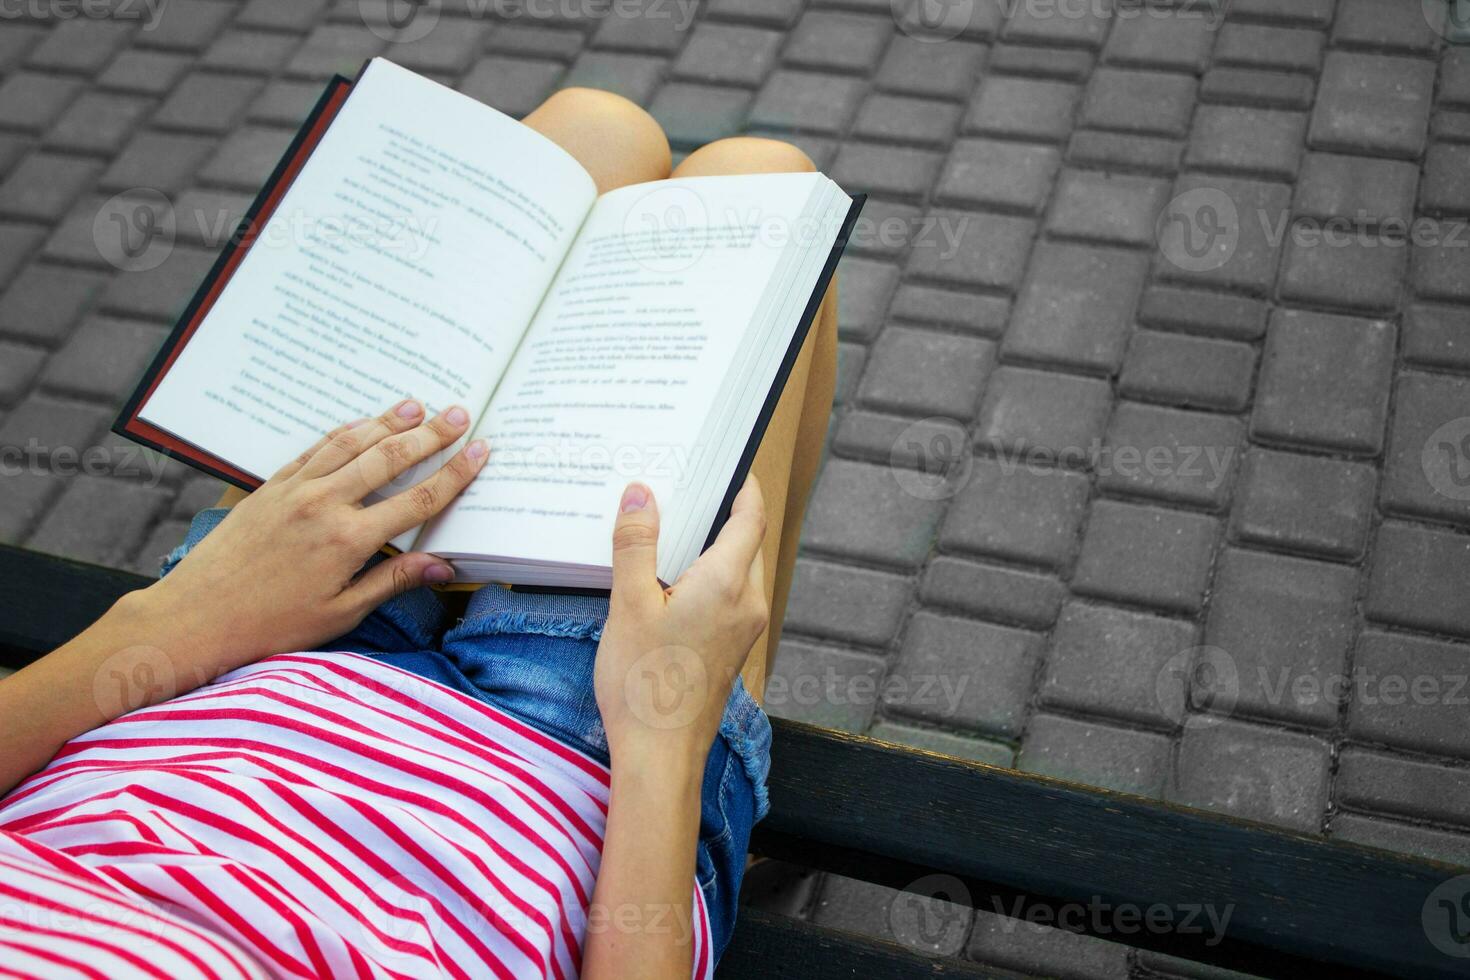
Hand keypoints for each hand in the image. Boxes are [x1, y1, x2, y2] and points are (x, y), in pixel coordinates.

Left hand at [134, 398, 487, 675]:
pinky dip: (343, 432)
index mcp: (349, 540)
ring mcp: (295, 491)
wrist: (196, 616)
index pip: (417, 499)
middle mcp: (325, 505)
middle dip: (430, 435)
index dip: (455, 474)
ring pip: (352, 443)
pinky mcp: (271, 487)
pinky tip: (361, 423)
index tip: (480, 451)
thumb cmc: (271, 625)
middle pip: (389, 459)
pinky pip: (315, 449)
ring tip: (418, 406)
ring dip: (388, 422)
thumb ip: (393, 582)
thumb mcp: (340, 614)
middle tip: (459, 414)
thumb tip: (443, 565)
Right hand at [594, 478, 768, 765]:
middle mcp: (748, 604)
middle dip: (725, 515)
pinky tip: (672, 584)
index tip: (731, 466)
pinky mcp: (731, 652)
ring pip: (739, 574)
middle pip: (748, 544)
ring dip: (715, 550)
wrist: (661, 757)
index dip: (745, 488)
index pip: (751, 518)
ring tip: (674, 532)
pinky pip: (729, 600)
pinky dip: (709, 579)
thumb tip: (641, 494)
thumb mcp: (628, 603)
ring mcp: (744, 631)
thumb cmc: (644, 682)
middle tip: (689, 491)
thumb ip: (636, 544)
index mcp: (729, 583)